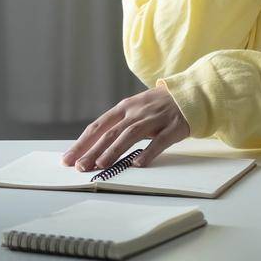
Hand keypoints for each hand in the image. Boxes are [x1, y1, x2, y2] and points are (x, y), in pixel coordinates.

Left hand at [62, 86, 190, 170]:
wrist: (191, 93)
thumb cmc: (159, 106)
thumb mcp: (135, 109)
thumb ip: (119, 124)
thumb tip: (95, 146)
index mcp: (124, 108)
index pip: (98, 126)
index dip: (83, 142)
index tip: (68, 158)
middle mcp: (136, 112)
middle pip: (110, 132)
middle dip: (92, 150)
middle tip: (79, 166)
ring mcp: (154, 119)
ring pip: (130, 135)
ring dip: (114, 150)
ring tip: (100, 165)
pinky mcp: (173, 127)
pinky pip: (159, 141)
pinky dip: (148, 152)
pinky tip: (137, 163)